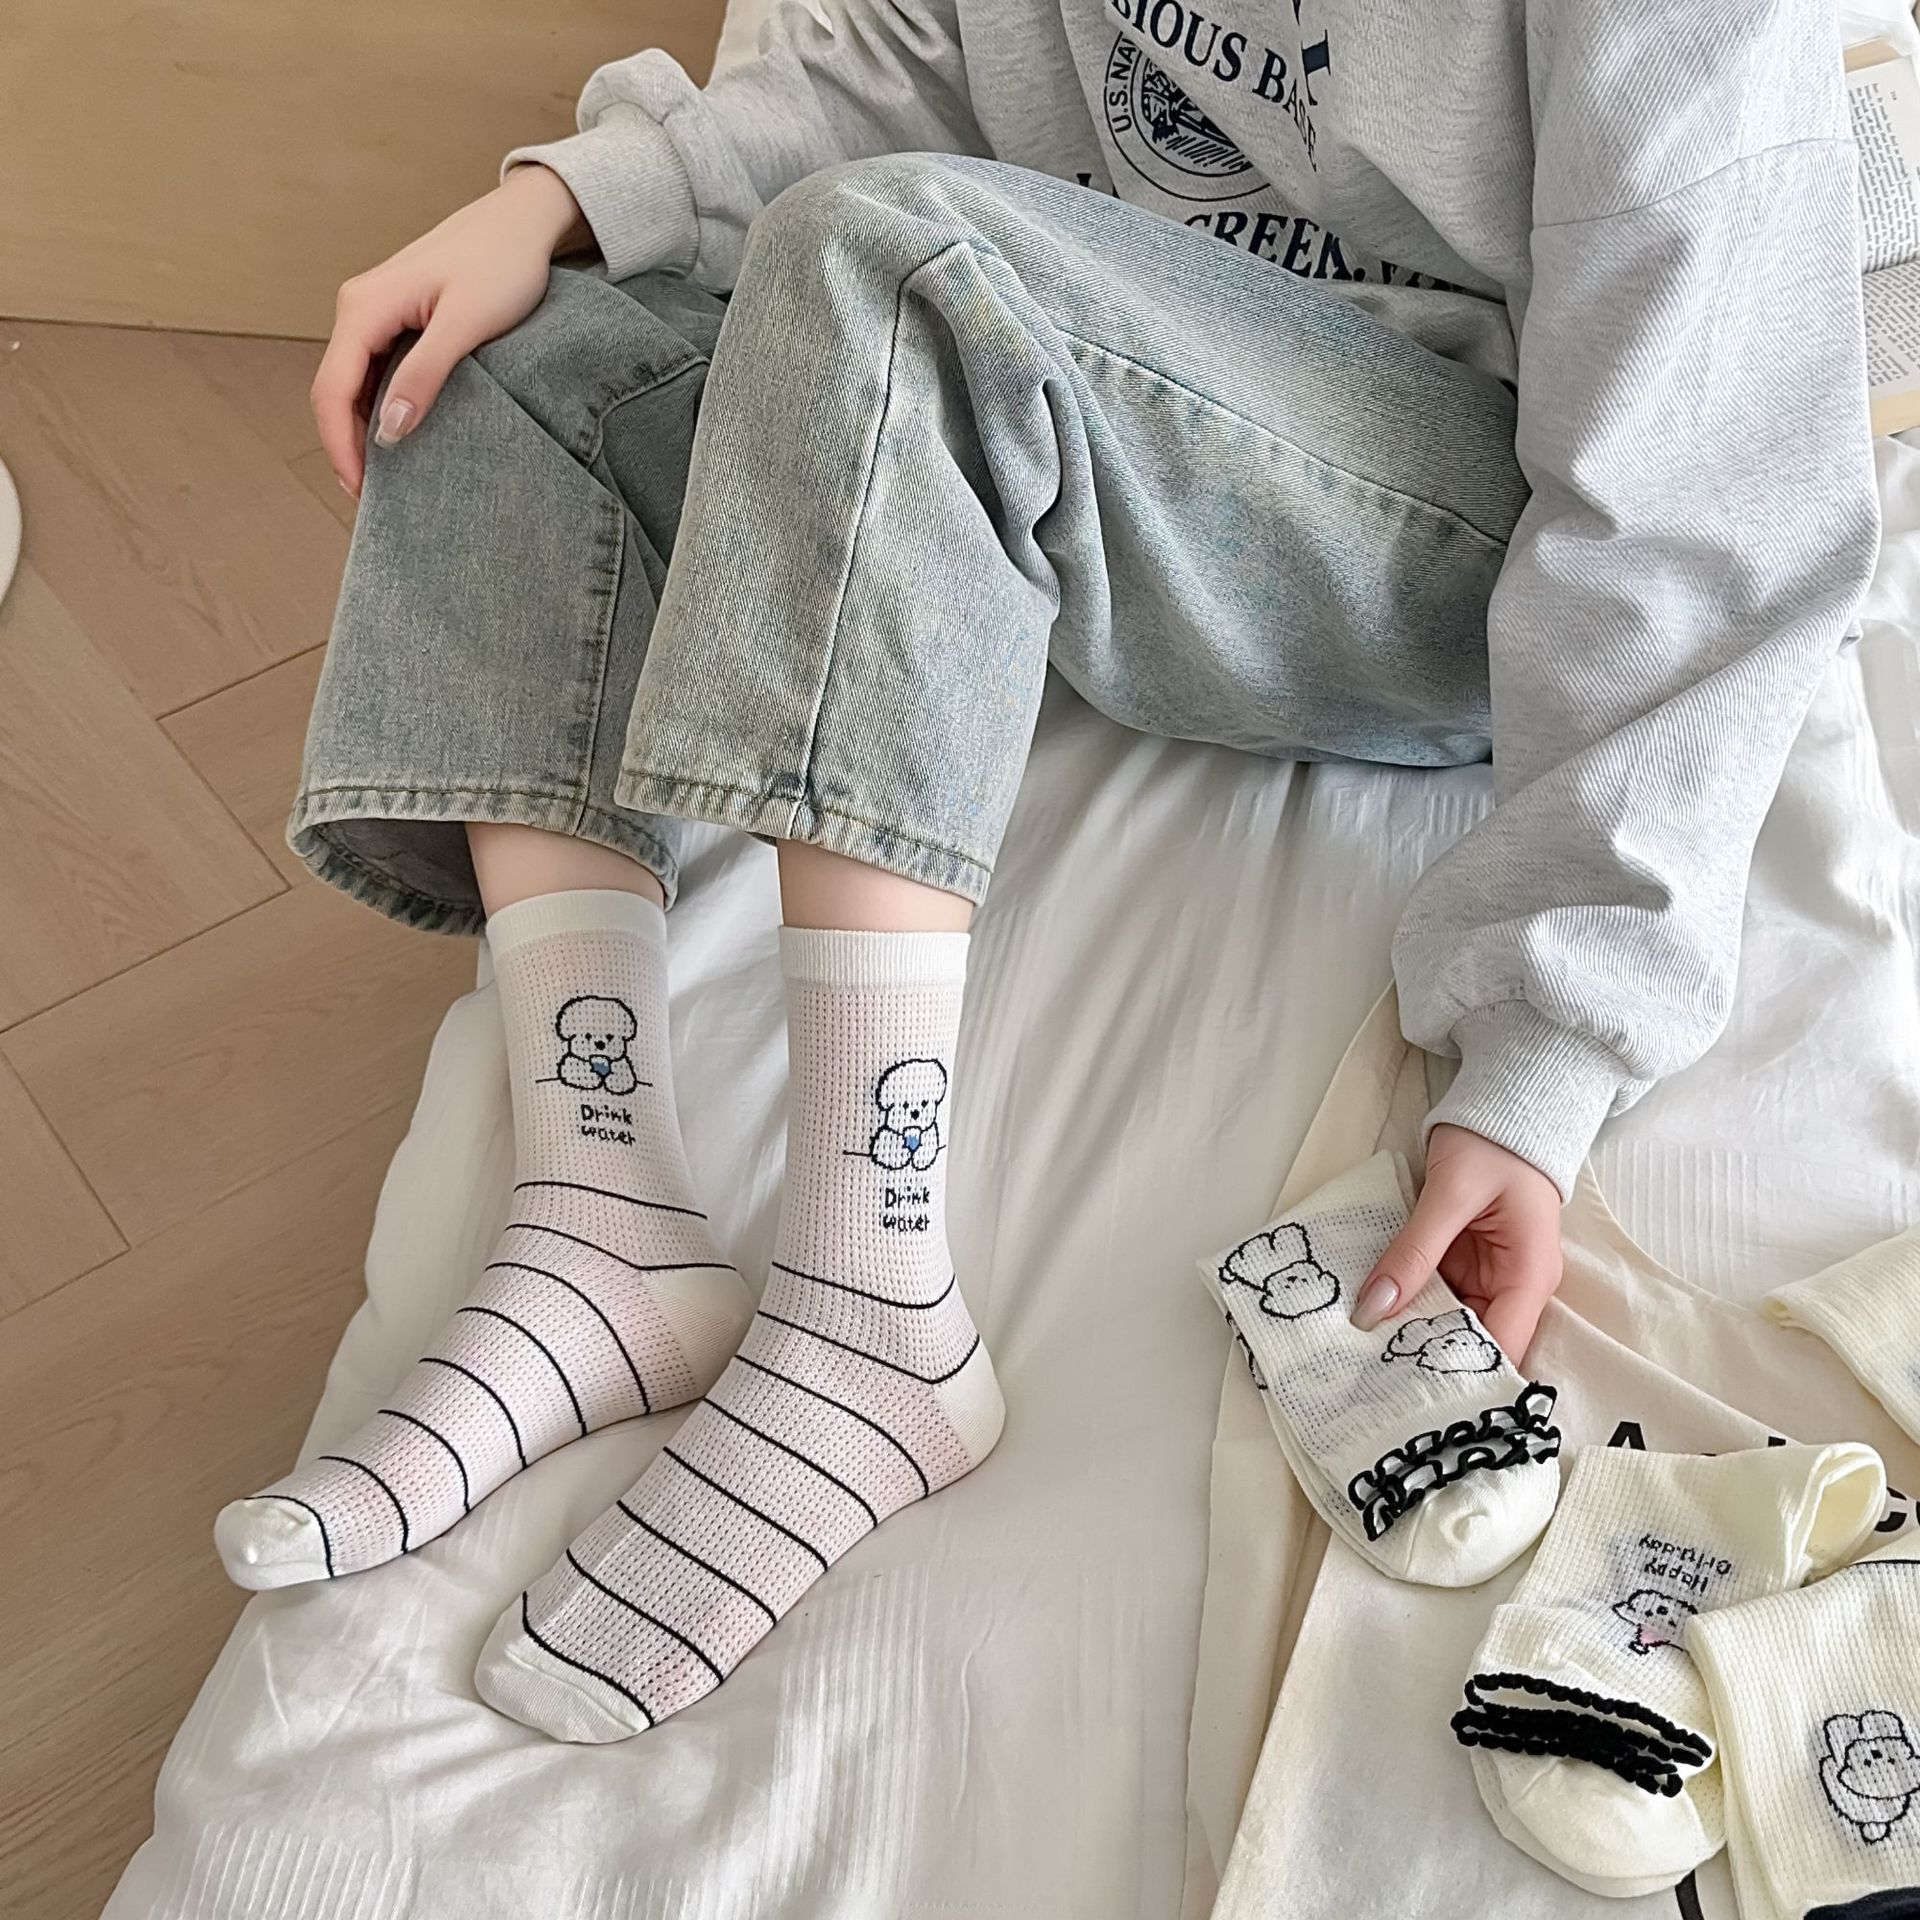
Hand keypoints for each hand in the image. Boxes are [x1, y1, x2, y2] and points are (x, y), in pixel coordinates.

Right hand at [312, 165, 591, 498]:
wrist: (522, 223)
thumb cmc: (502, 264)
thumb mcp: (467, 323)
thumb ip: (426, 373)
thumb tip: (389, 430)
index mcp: (363, 307)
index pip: (332, 390)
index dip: (341, 448)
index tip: (362, 495)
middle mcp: (357, 307)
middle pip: (334, 391)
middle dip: (346, 447)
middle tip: (372, 503)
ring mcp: (374, 312)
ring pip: (352, 384)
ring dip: (361, 432)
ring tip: (385, 482)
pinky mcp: (396, 318)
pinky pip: (374, 372)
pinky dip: (379, 409)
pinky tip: (398, 439)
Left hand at [1350, 1123, 1563, 1361]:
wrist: (1504, 1107)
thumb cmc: (1492, 1145)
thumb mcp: (1450, 1194)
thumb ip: (1413, 1251)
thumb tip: (1372, 1308)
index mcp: (1529, 1276)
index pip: (1502, 1347)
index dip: (1460, 1374)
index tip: (1409, 1393)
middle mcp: (1514, 1285)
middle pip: (1473, 1342)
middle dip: (1427, 1360)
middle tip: (1370, 1380)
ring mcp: (1488, 1276)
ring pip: (1449, 1322)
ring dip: (1411, 1333)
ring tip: (1362, 1358)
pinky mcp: (1466, 1263)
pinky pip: (1436, 1295)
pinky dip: (1408, 1304)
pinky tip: (1373, 1318)